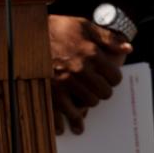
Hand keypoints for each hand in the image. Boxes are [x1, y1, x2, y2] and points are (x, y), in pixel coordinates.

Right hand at [49, 14, 131, 134]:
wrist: (26, 31)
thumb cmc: (56, 28)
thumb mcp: (82, 25)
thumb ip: (107, 38)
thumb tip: (127, 48)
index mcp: (91, 53)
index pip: (115, 77)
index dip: (112, 77)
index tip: (107, 76)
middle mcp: (80, 69)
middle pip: (104, 93)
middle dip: (102, 90)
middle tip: (96, 87)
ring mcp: (65, 81)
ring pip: (89, 103)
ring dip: (88, 101)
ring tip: (83, 97)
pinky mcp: (51, 89)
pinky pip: (65, 111)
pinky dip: (67, 121)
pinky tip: (67, 127)